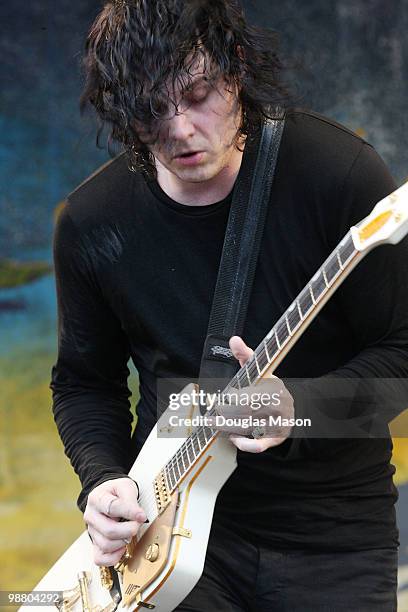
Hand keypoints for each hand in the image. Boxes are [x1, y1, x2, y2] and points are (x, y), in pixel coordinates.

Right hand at [84, 477, 145, 565]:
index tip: (142, 516)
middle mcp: (91, 516)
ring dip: (123, 542)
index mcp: (96, 498)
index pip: (111, 507)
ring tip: (131, 532)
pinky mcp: (94, 544)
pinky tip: (123, 548)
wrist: (109, 496)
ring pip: (106, 545)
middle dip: (128, 530)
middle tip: (138, 524)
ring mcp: (91, 532)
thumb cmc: (117, 491)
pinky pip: (100, 559)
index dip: (129, 513)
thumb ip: (130, 499)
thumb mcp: (125, 486)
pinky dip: (114, 557)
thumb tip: (140, 516)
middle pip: (109, 530)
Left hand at [211, 336, 293, 452]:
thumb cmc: (267, 387)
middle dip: (224, 414)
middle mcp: (279, 406)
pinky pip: (259, 445)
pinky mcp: (276, 439)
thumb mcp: (258, 369)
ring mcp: (279, 423)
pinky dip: (244, 444)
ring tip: (215, 424)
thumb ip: (245, 355)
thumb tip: (234, 339)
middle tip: (210, 415)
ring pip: (248, 428)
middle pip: (245, 413)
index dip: (231, 398)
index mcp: (274, 387)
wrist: (289, 407)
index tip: (223, 396)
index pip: (247, 396)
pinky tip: (234, 438)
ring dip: (228, 427)